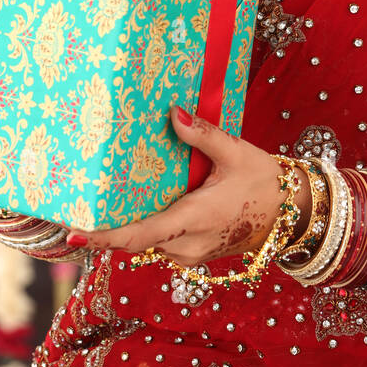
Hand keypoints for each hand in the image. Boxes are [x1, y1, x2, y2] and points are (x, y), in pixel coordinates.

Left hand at [64, 105, 311, 266]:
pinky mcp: (195, 253)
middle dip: (108, 226)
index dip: (104, 236)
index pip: (139, 236)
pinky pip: (161, 243)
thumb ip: (203, 134)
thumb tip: (174, 113)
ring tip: (103, 200)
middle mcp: (187, 244)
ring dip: (129, 226)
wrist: (292, 214)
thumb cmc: (265, 182)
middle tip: (77, 204)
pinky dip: (147, 227)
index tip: (74, 232)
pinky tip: (139, 205)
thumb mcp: (236, 153)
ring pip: (148, 242)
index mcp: (193, 219)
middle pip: (135, 240)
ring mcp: (191, 253)